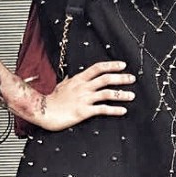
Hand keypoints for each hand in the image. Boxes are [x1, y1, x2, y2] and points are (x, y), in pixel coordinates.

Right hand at [21, 60, 135, 131]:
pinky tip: (123, 110)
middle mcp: (83, 87)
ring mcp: (84, 99)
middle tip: (132, 78)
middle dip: (121, 78)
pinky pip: (102, 109)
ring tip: (131, 95)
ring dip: (121, 94)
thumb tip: (74, 76)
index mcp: (78, 79)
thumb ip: (70, 81)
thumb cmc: (51, 100)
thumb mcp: (61, 85)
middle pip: (106, 79)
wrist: (43, 111)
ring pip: (107, 93)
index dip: (111, 65)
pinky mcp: (84, 111)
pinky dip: (114, 110)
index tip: (122, 65)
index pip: (97, 68)